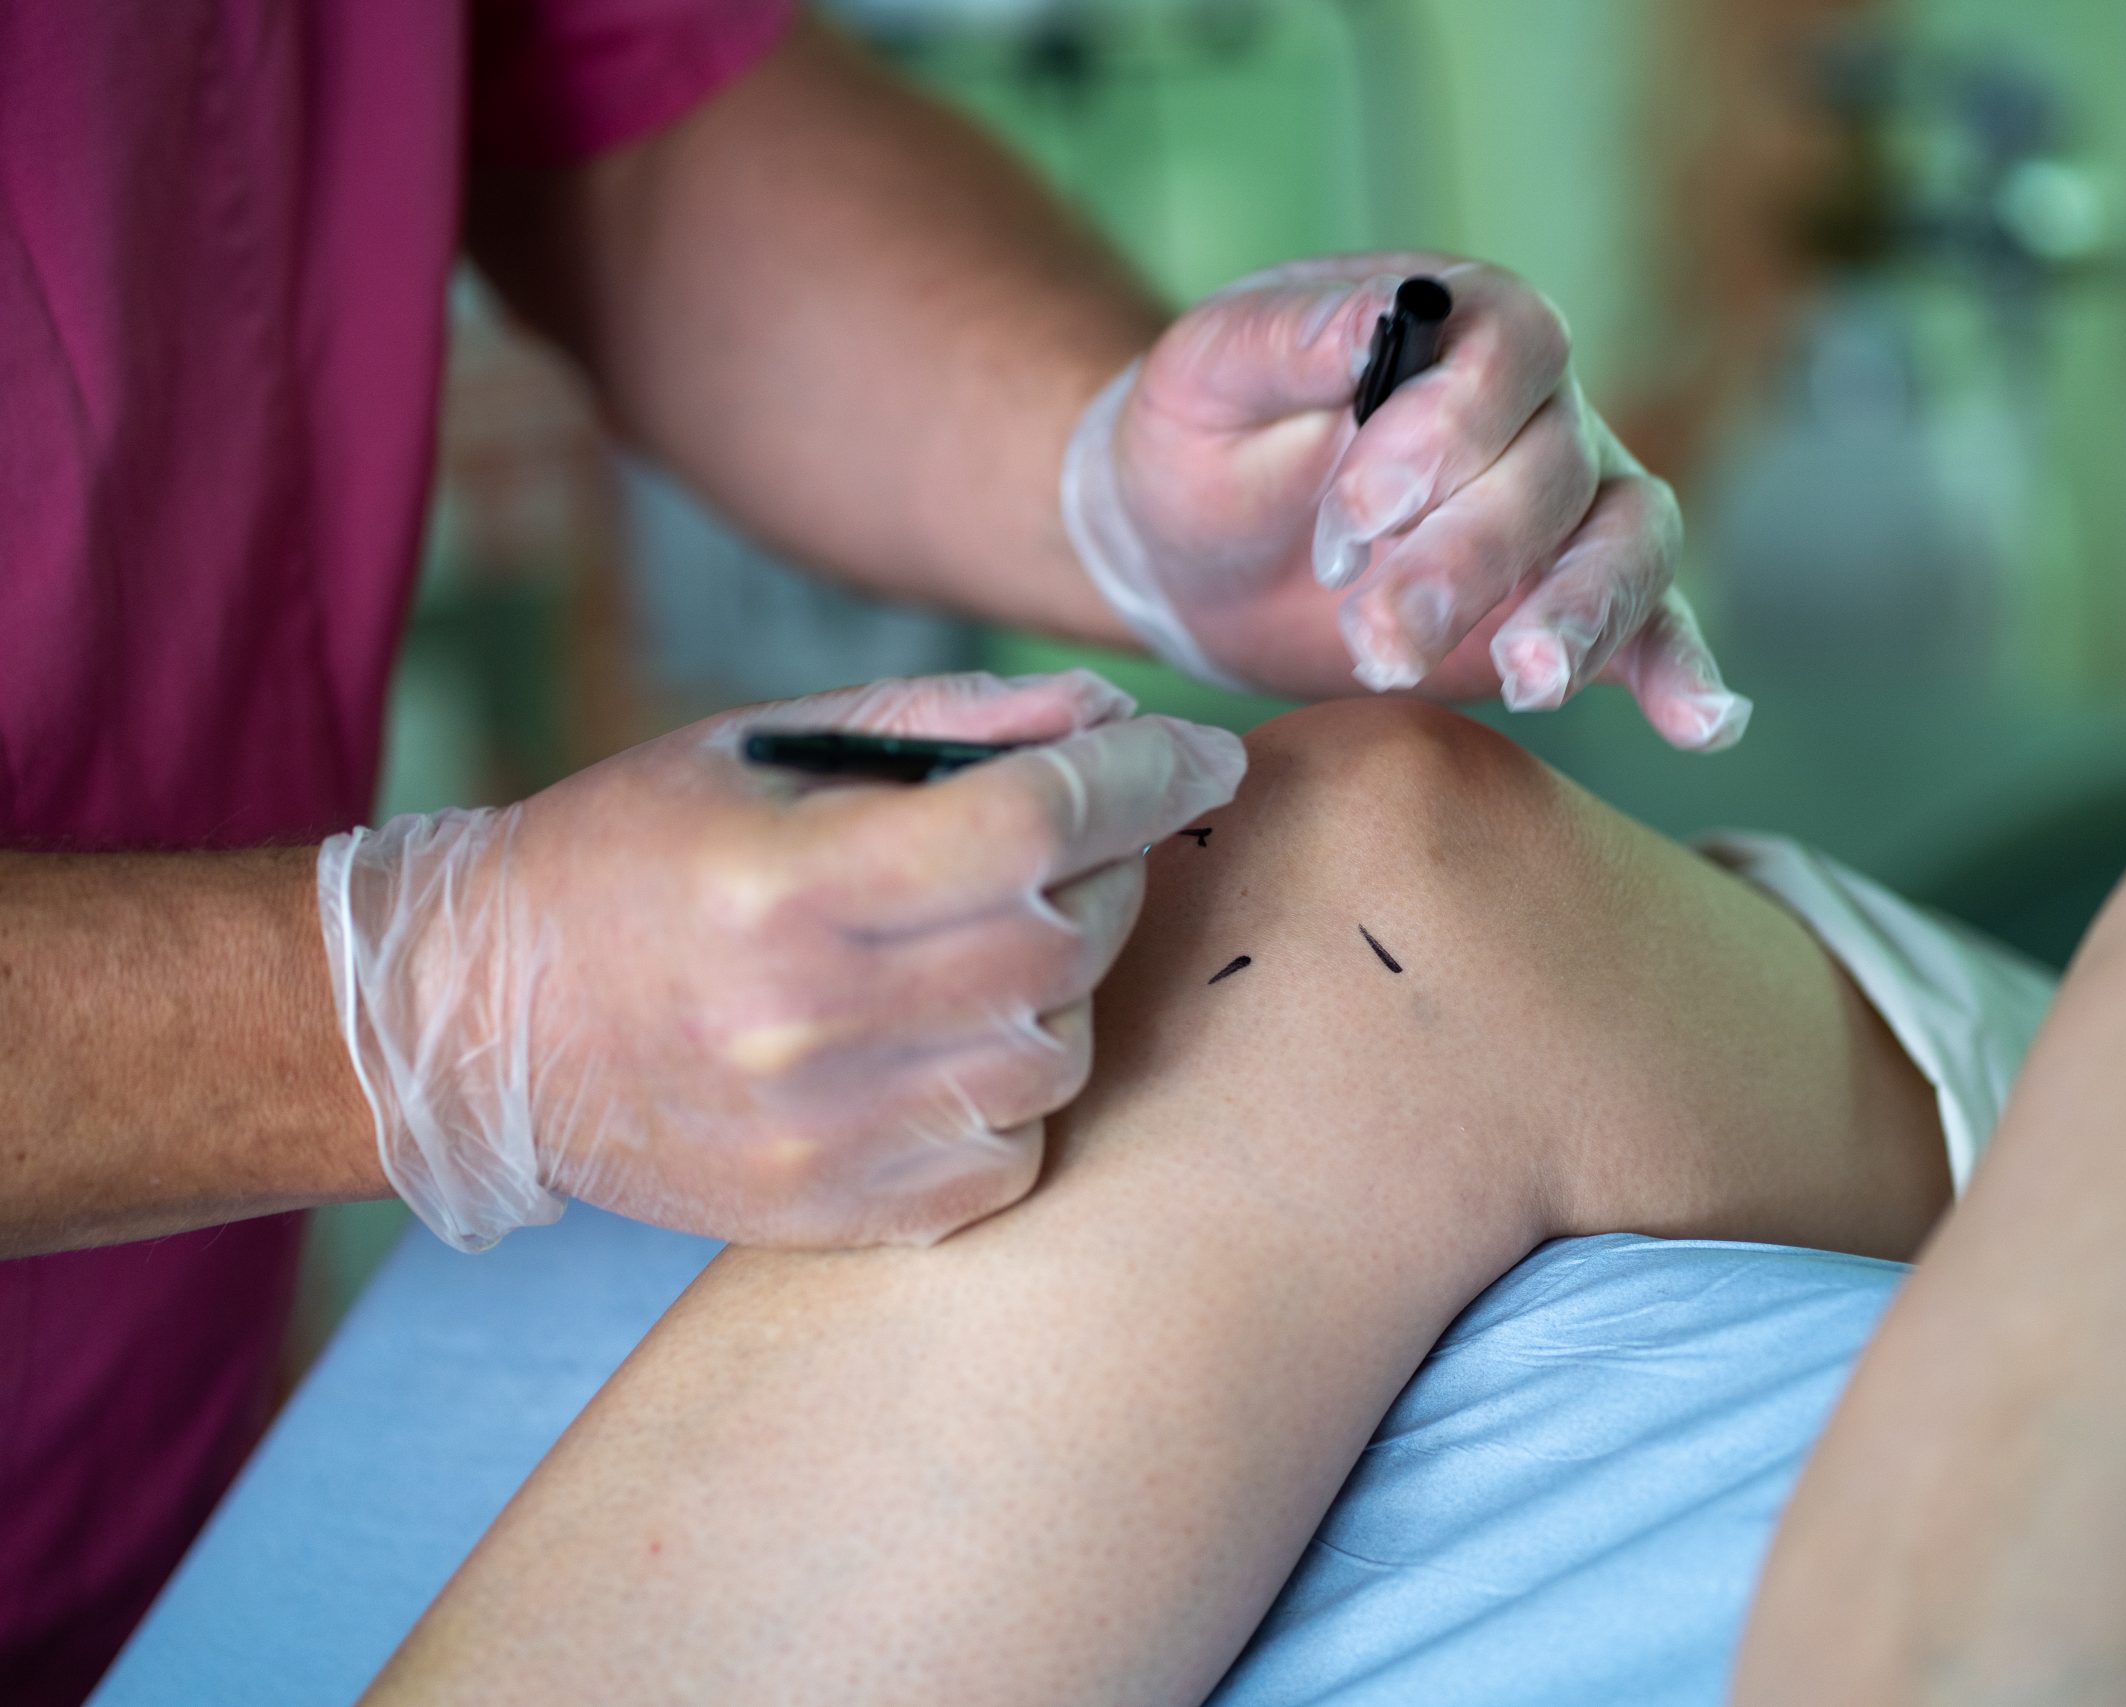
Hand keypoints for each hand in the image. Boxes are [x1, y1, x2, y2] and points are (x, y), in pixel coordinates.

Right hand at [317, 671, 1244, 1250]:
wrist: (478, 1025)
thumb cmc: (628, 855)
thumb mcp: (764, 747)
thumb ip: (947, 721)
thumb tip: (1109, 713)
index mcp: (781, 883)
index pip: (1030, 825)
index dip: (1143, 778)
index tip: (1203, 754)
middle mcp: (806, 1022)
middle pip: (1062, 943)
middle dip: (1109, 870)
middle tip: (1082, 838)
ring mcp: (822, 1137)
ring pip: (1054, 1055)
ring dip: (1063, 985)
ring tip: (995, 941)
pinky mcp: (827, 1218)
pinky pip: (1009, 1156)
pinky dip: (1016, 1091)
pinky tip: (960, 1039)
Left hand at [1062, 254, 1749, 749]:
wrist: (1194, 546)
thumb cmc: (1201, 440)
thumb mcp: (1207, 371)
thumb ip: (1288, 338)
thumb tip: (1383, 314)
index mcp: (1459, 322)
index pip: (1510, 352)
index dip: (1448, 433)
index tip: (1354, 518)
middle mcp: (1538, 409)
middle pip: (1559, 470)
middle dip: (1472, 560)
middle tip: (1376, 640)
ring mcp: (1568, 512)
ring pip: (1629, 546)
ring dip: (1581, 617)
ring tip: (1526, 683)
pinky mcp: (1561, 608)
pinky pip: (1653, 629)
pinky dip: (1682, 674)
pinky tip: (1702, 724)